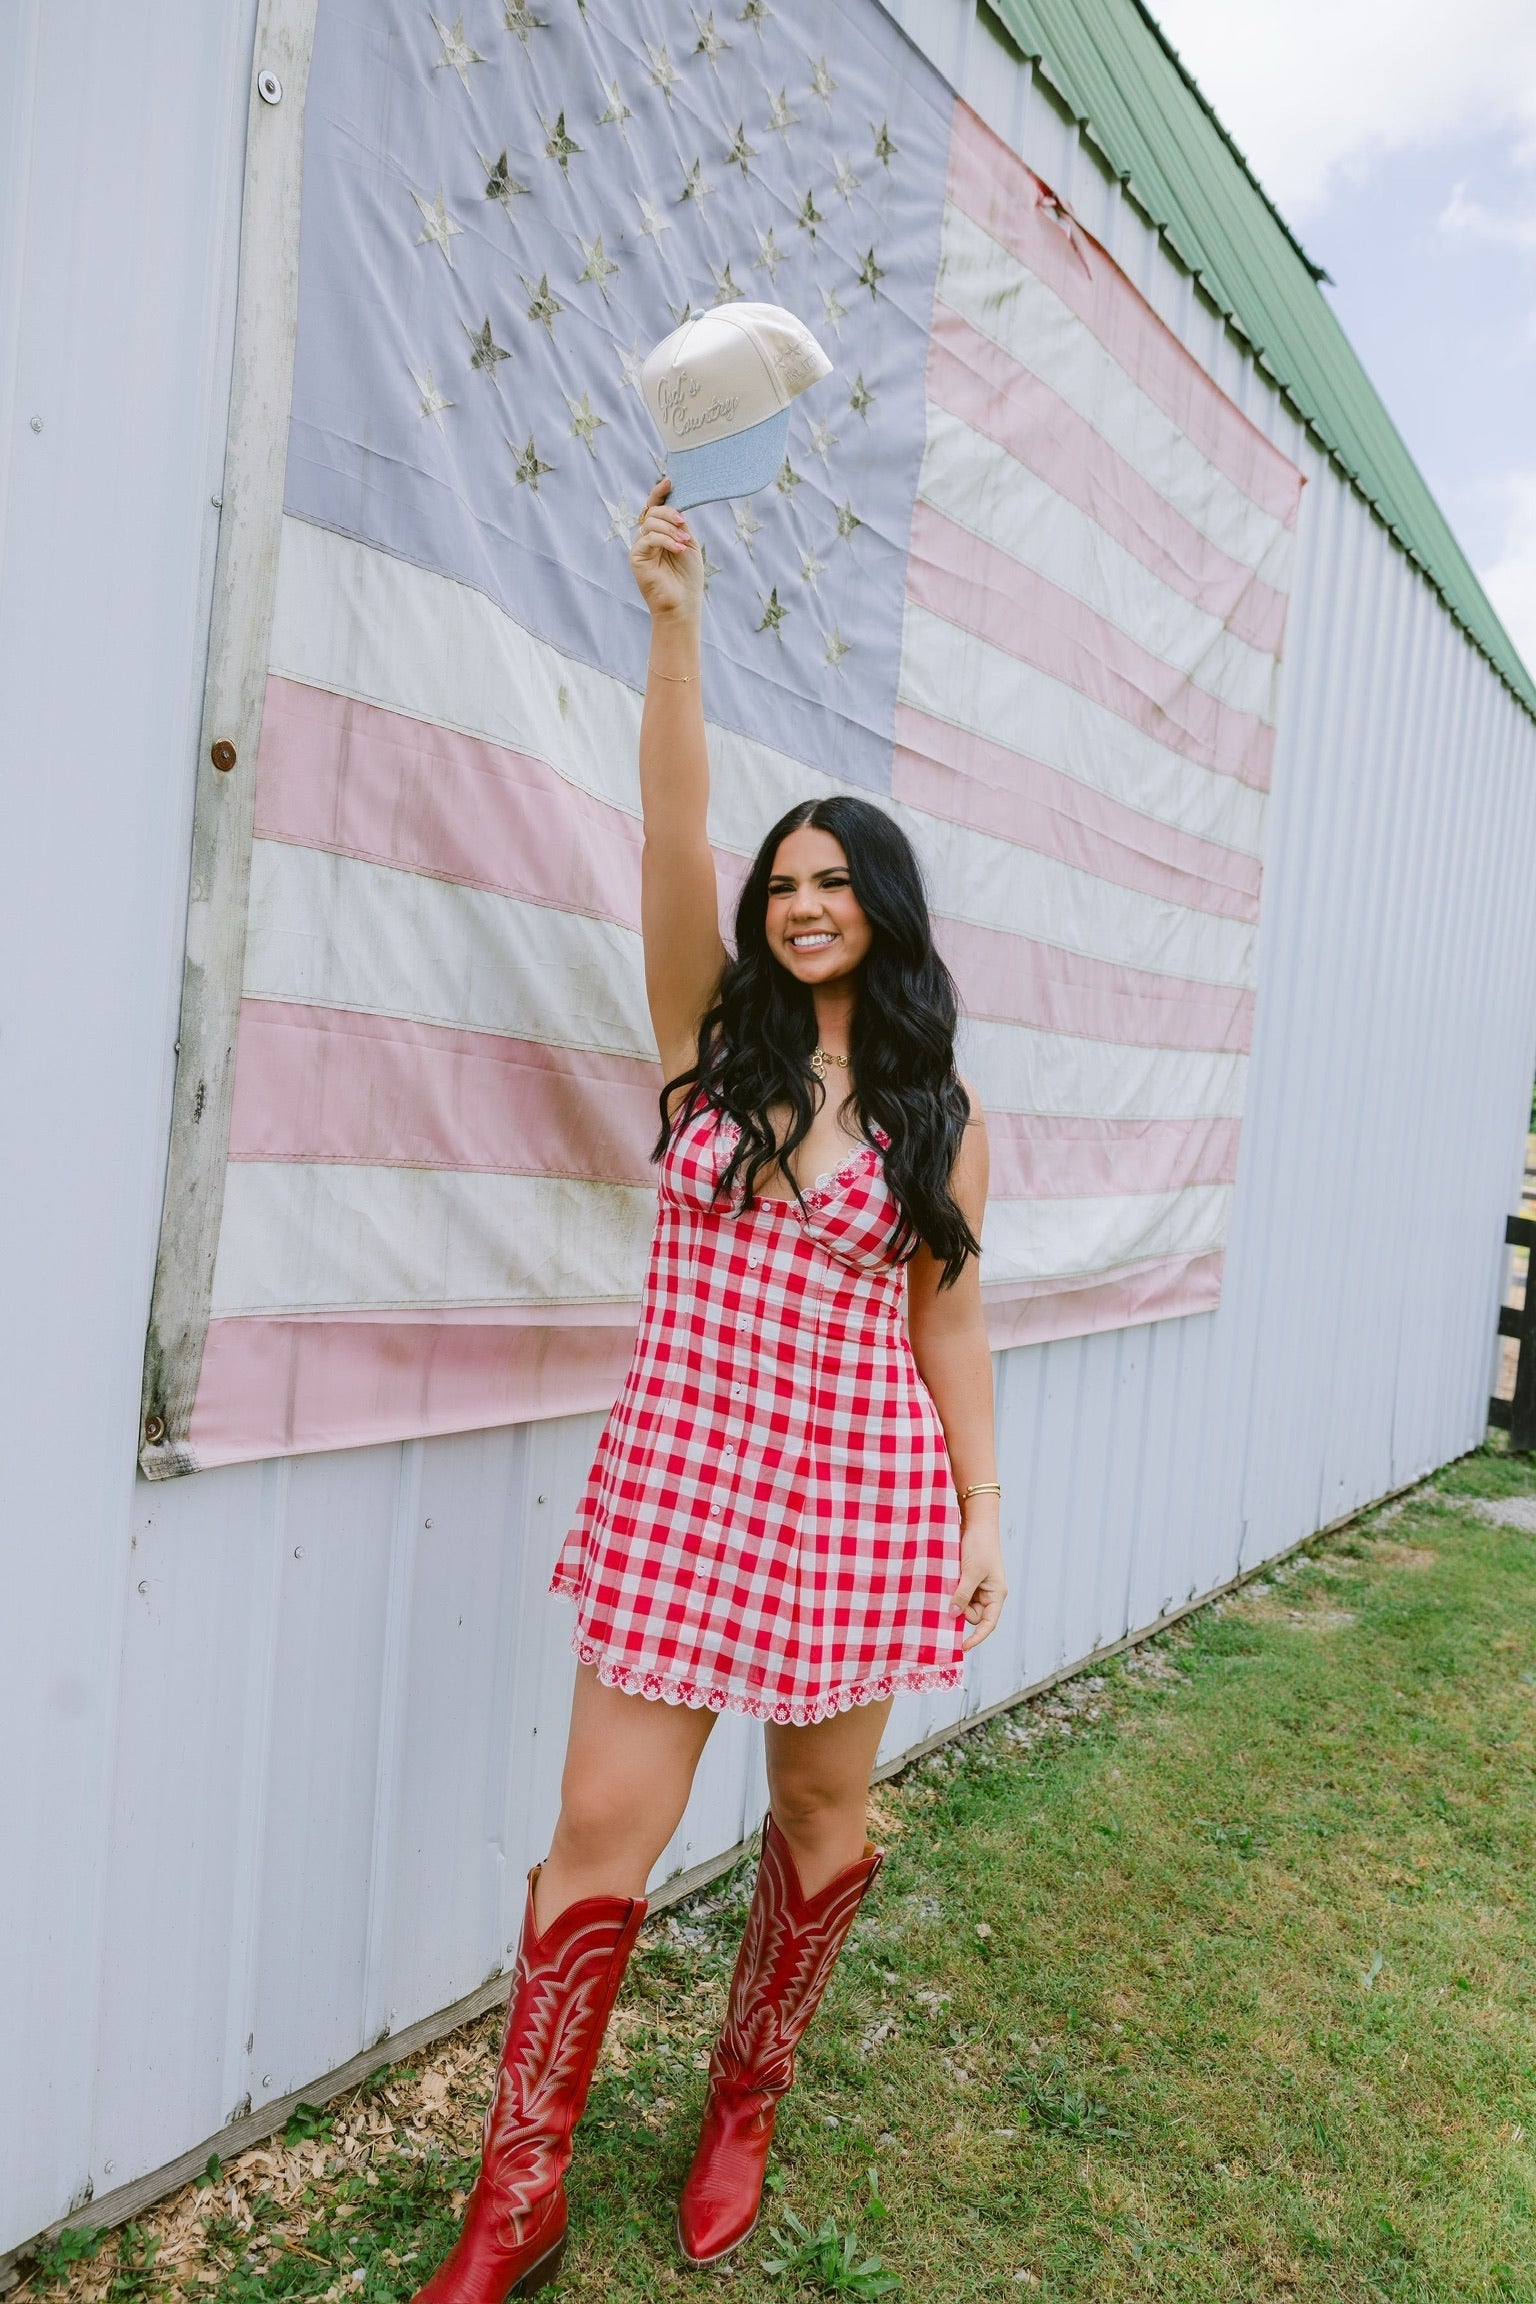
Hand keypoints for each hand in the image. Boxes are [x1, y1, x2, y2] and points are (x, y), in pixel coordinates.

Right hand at [629, 477, 703, 625]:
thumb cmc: (688, 578)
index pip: (655, 507)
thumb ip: (680, 525)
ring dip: (670, 529)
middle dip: (671, 514)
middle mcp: (647, 537)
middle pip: (653, 512)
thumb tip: (677, 504)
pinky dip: (665, 540)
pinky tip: (678, 550)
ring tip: (683, 543)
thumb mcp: (688, 543)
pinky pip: (648, 539)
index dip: (660, 493)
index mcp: (660, 533)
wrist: (682, 605)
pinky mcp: (636, 558)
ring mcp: (640, 547)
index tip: (670, 481)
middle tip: (684, 525)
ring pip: (650, 523)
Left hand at [951, 1518, 1006, 1651]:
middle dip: (960, 1611)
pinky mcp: (967, 1579)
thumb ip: (963, 1594)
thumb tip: (953, 1615)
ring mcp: (977, 1586)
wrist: (977, 1523)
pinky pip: (958, 1593)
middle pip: (972, 1615)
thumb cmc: (980, 1546)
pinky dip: (951, 1592)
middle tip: (949, 1597)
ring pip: (963, 1604)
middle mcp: (988, 1593)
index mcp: (996, 1594)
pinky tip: (944, 1584)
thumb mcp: (971, 1572)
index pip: (988, 1623)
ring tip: (947, 1584)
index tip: (962, 1647)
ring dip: (954, 1600)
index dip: (976, 1637)